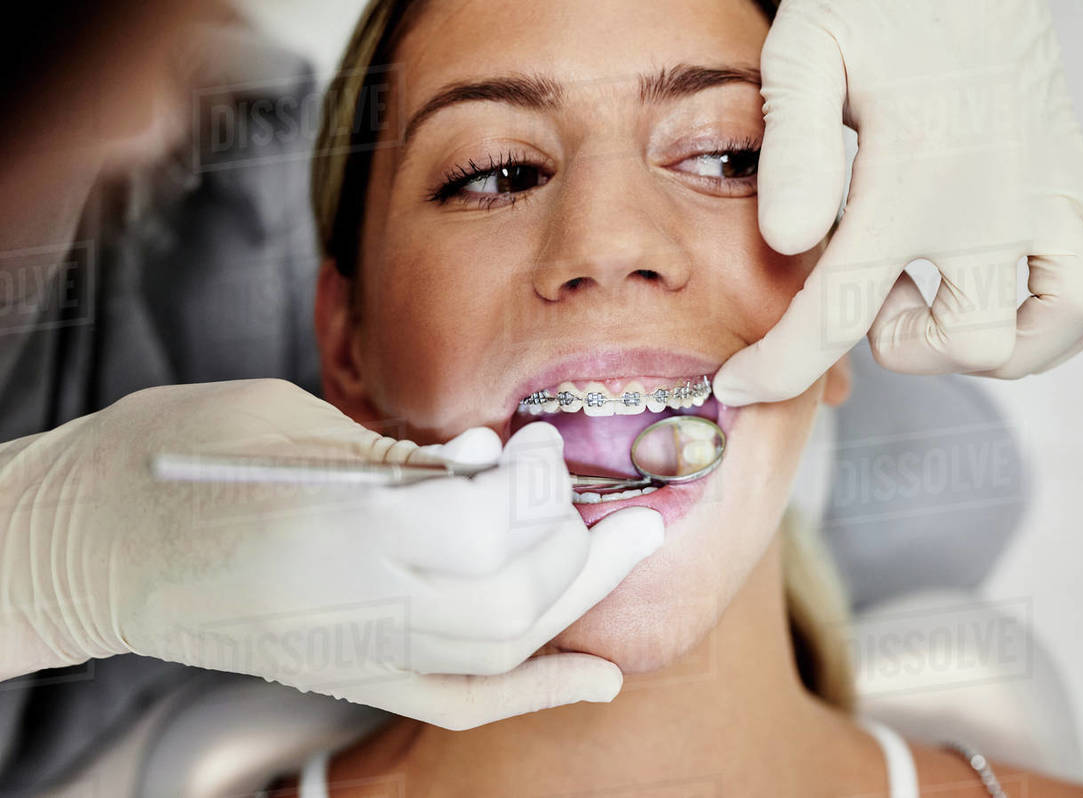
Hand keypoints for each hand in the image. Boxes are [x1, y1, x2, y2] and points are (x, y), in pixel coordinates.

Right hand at [0, 379, 663, 729]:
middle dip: (576, 547)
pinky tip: (597, 678)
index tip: (544, 446)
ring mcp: (351, 655)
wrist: (99, 536)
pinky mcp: (347, 675)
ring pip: (498, 652)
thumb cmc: (182, 455)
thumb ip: (404, 459)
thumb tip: (497, 466)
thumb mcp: (293, 422)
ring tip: (616, 552)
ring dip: (573, 601)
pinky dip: (536, 688)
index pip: (488, 528)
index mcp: (339, 532)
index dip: (536, 484)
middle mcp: (354, 610)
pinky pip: (458, 700)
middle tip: (606, 503)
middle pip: (510, 599)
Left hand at [714, 0, 1082, 404]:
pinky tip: (1017, 287)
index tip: (744, 386)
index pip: (843, 311)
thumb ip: (795, 147)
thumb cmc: (875, 3)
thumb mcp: (806, 54)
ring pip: (1065, 318)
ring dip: (999, 337)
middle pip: (974, 341)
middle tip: (873, 294)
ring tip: (941, 298)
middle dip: (908, 345)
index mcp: (913, 179)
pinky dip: (1078, 302)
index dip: (783, 367)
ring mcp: (1046, 189)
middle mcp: (994, 196)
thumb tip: (789, 240)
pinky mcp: (1077, 175)